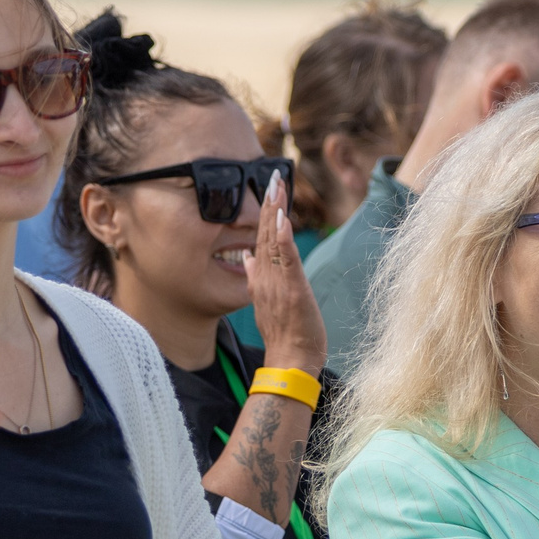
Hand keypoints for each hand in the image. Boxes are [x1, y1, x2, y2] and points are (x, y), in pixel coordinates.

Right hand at [247, 170, 327, 372]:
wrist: (289, 362)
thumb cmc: (284, 335)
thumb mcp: (267, 302)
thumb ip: (257, 278)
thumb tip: (247, 258)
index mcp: (261, 278)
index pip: (261, 238)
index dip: (265, 213)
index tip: (269, 189)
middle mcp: (265, 277)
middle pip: (264, 233)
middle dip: (269, 202)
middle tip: (274, 175)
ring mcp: (277, 283)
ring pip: (273, 241)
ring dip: (274, 212)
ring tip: (275, 186)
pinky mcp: (291, 290)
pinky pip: (286, 260)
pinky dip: (283, 239)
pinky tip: (282, 219)